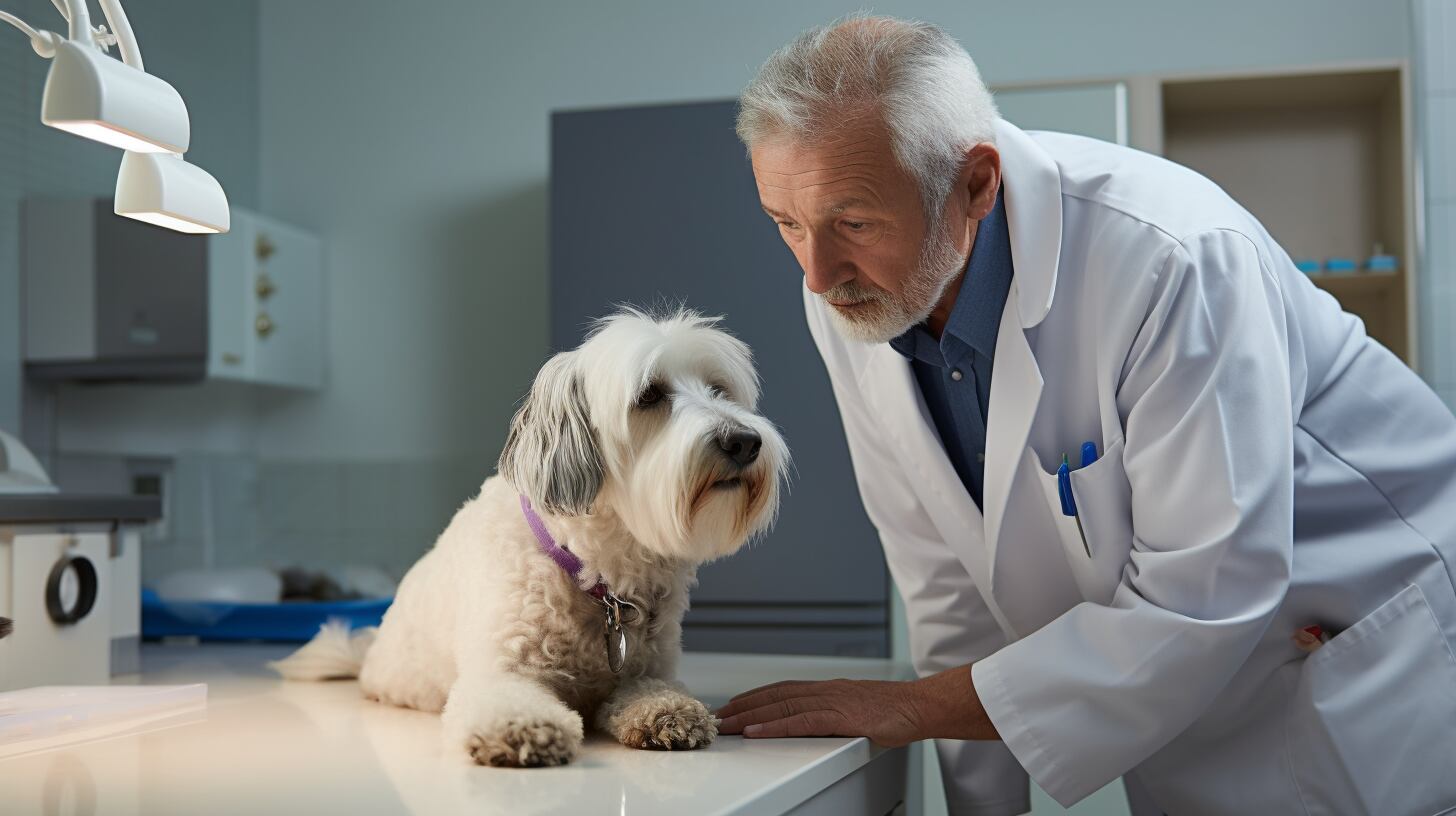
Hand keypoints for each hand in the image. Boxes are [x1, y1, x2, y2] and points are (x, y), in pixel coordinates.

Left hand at [715, 665, 998, 745]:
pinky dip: (774, 725)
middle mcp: (825, 690)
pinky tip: (756, 730)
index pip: (782, 690)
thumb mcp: (858, 711)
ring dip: (750, 715)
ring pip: (781, 706)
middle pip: (774, 696)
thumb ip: (835, 715)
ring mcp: (832, 701)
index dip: (755, 697)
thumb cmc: (894, 712)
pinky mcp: (841, 717)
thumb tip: (816, 725)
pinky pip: (800, 721)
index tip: (733, 705)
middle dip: (743, 706)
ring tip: (727, 724)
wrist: (921, 707)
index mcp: (828, 689)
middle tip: (717, 716)